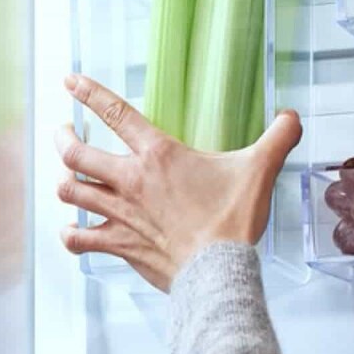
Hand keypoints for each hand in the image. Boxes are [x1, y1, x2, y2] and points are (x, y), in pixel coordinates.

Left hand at [54, 74, 301, 291]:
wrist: (218, 271)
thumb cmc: (232, 221)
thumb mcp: (259, 171)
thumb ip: (277, 139)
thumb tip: (292, 117)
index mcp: (158, 155)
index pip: (115, 114)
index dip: (89, 93)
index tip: (70, 81)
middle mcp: (131, 180)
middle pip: (76, 153)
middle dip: (62, 140)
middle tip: (61, 134)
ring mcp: (120, 214)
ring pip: (70, 192)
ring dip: (64, 183)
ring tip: (64, 178)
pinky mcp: (119, 245)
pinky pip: (80, 239)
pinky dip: (71, 235)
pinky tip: (71, 231)